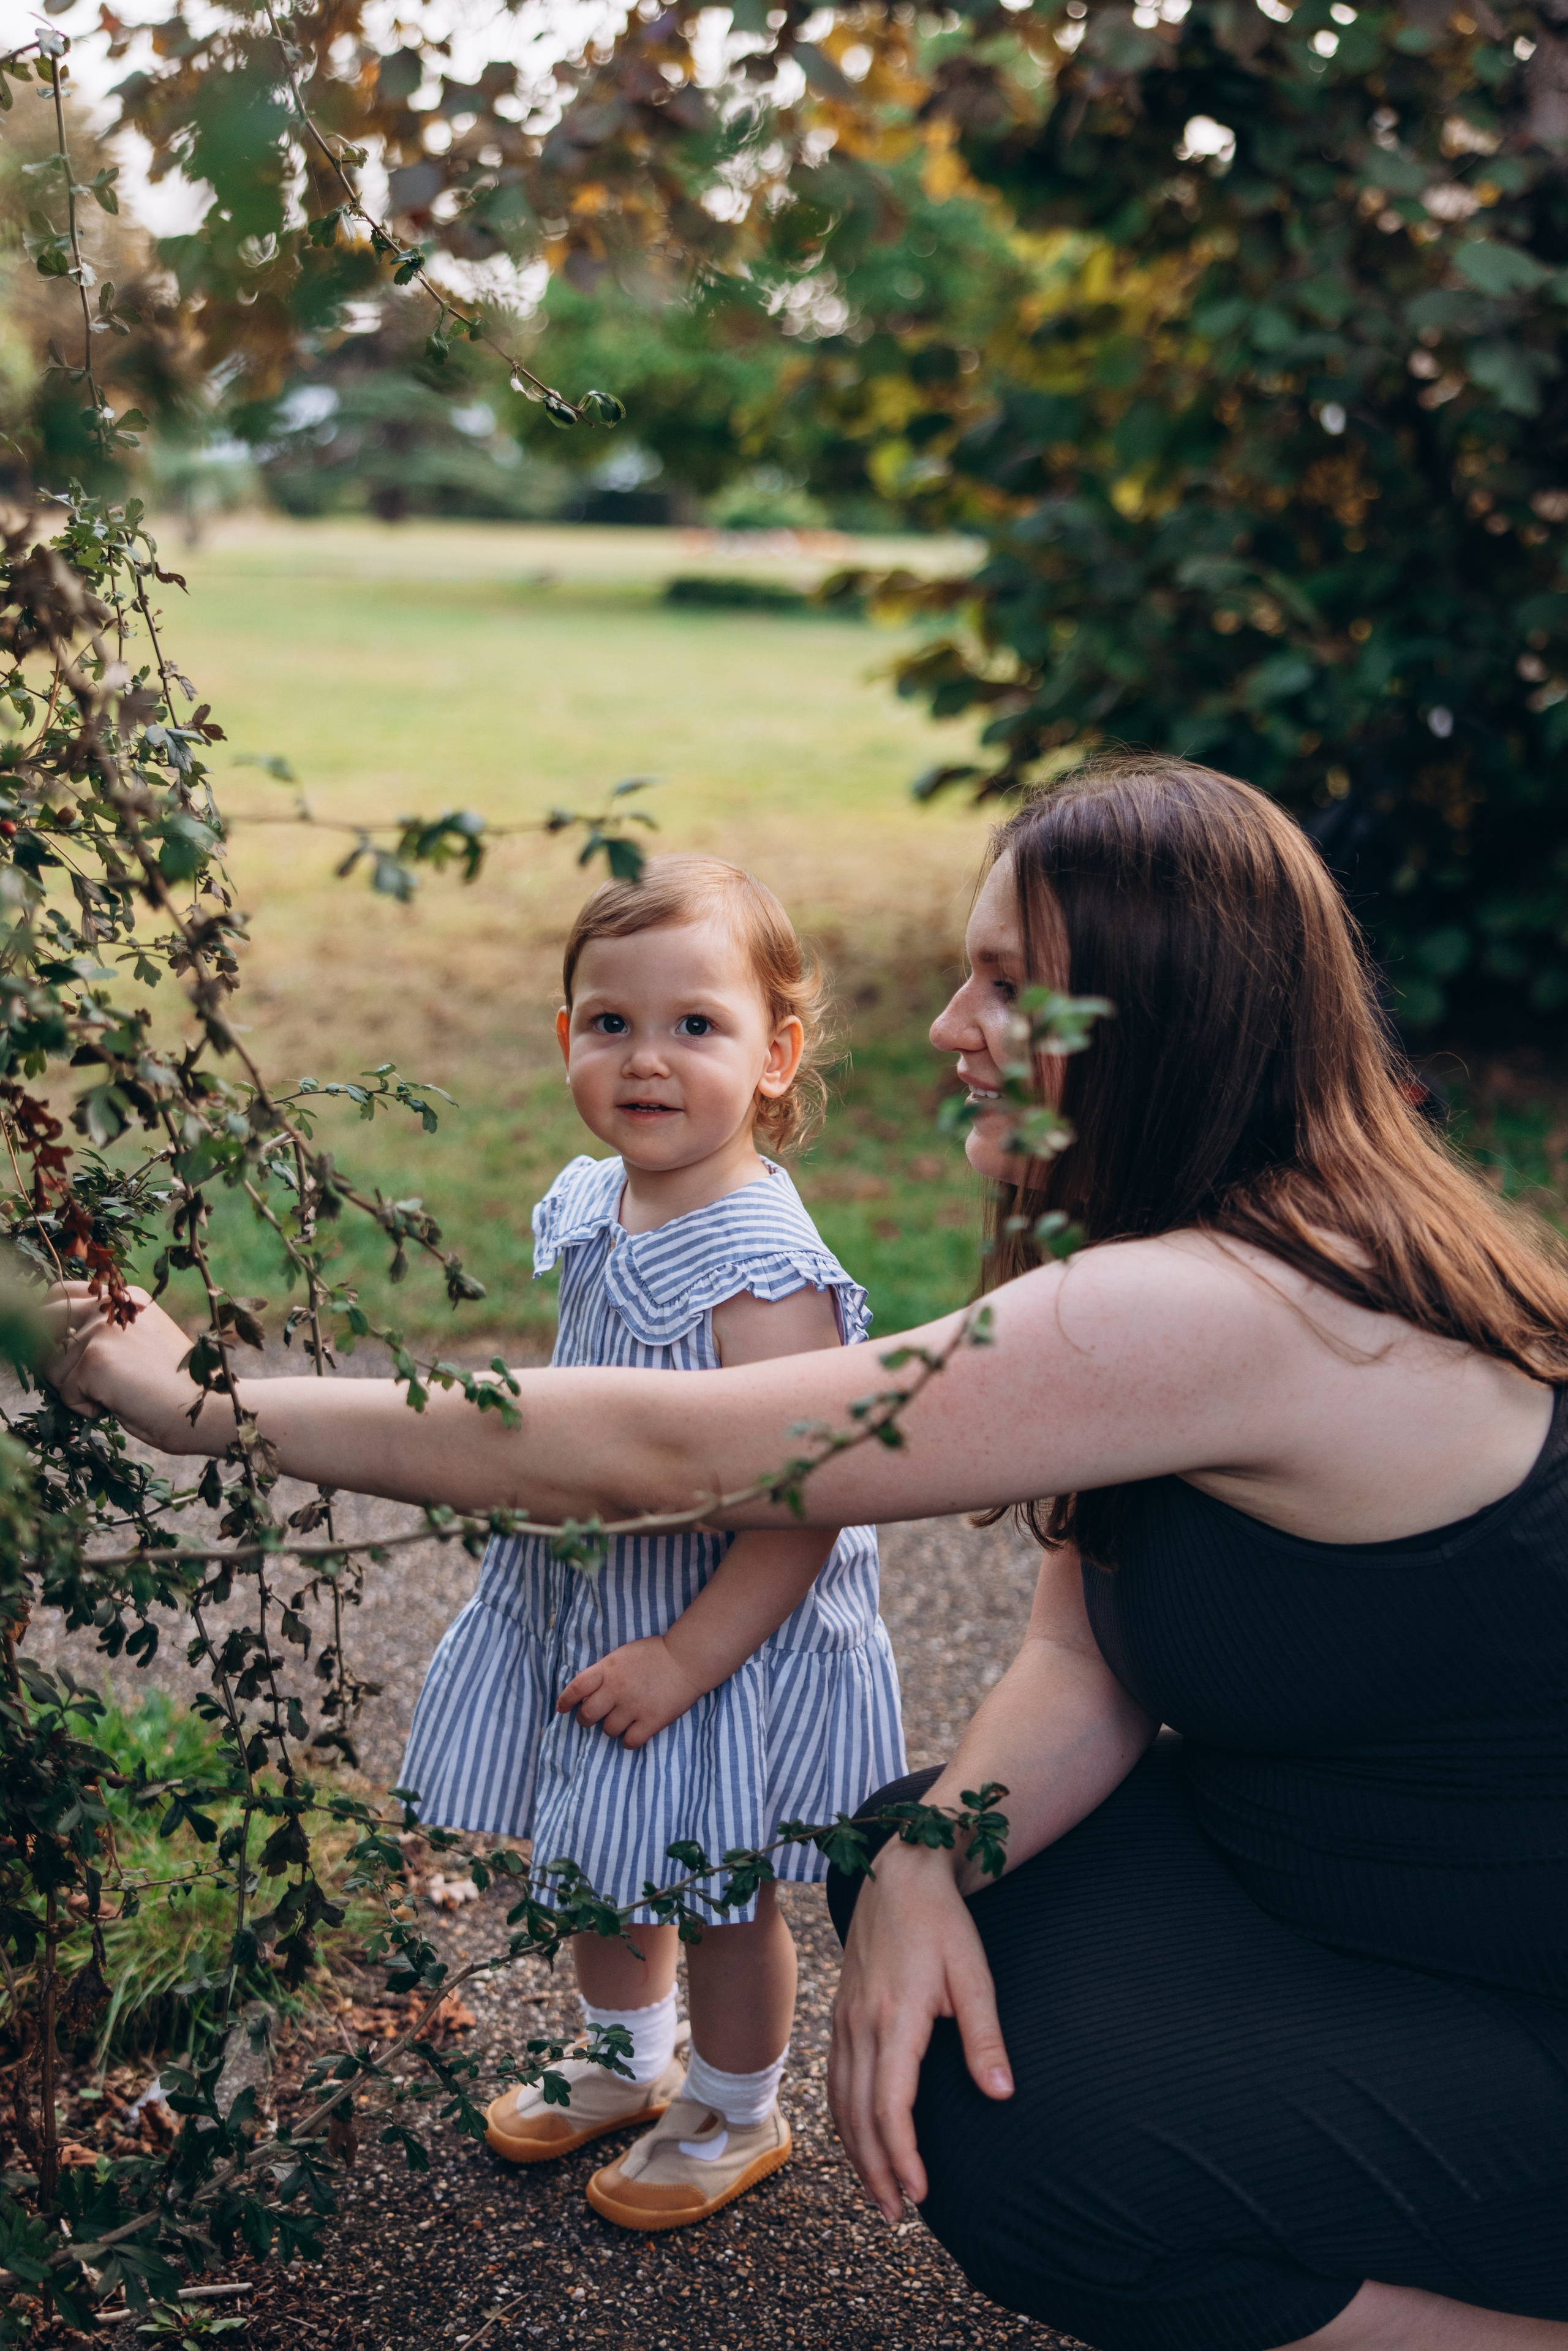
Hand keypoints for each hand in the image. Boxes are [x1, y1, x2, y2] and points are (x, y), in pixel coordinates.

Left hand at [42, 1281, 205, 1450]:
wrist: (206, 1408)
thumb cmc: (174, 1385)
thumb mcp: (139, 1341)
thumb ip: (104, 1329)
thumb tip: (49, 1338)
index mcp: (123, 1295)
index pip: (60, 1293)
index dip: (49, 1321)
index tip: (56, 1348)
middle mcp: (110, 1303)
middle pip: (43, 1322)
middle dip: (51, 1357)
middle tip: (83, 1381)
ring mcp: (102, 1329)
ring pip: (51, 1366)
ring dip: (75, 1389)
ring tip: (117, 1392)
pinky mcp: (96, 1358)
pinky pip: (65, 1392)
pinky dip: (87, 1408)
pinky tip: (120, 1403)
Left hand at [556, 1635, 704, 1748]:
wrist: (687, 1660)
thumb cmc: (655, 1654)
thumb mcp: (623, 1655)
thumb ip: (605, 1671)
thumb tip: (589, 1691)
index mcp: (608, 1669)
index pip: (576, 1688)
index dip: (565, 1701)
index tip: (562, 1708)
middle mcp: (616, 1689)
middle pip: (588, 1715)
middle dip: (586, 1719)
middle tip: (591, 1719)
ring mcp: (633, 1706)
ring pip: (608, 1730)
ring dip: (612, 1727)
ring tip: (622, 1720)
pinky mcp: (651, 1721)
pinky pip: (629, 1741)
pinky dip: (628, 1740)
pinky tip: (634, 1733)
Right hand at [828, 1836, 1012, 2219]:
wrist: (899, 1876)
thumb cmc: (942, 1924)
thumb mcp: (974, 1975)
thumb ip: (985, 2037)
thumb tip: (1001, 2094)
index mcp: (894, 2018)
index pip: (890, 2105)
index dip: (903, 2155)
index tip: (921, 2193)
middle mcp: (860, 2025)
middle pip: (858, 2115)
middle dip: (876, 2170)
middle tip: (898, 2215)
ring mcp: (844, 2020)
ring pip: (840, 2102)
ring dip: (856, 2153)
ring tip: (880, 2193)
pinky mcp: (840, 2015)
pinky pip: (834, 2080)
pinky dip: (843, 2120)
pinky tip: (858, 2140)